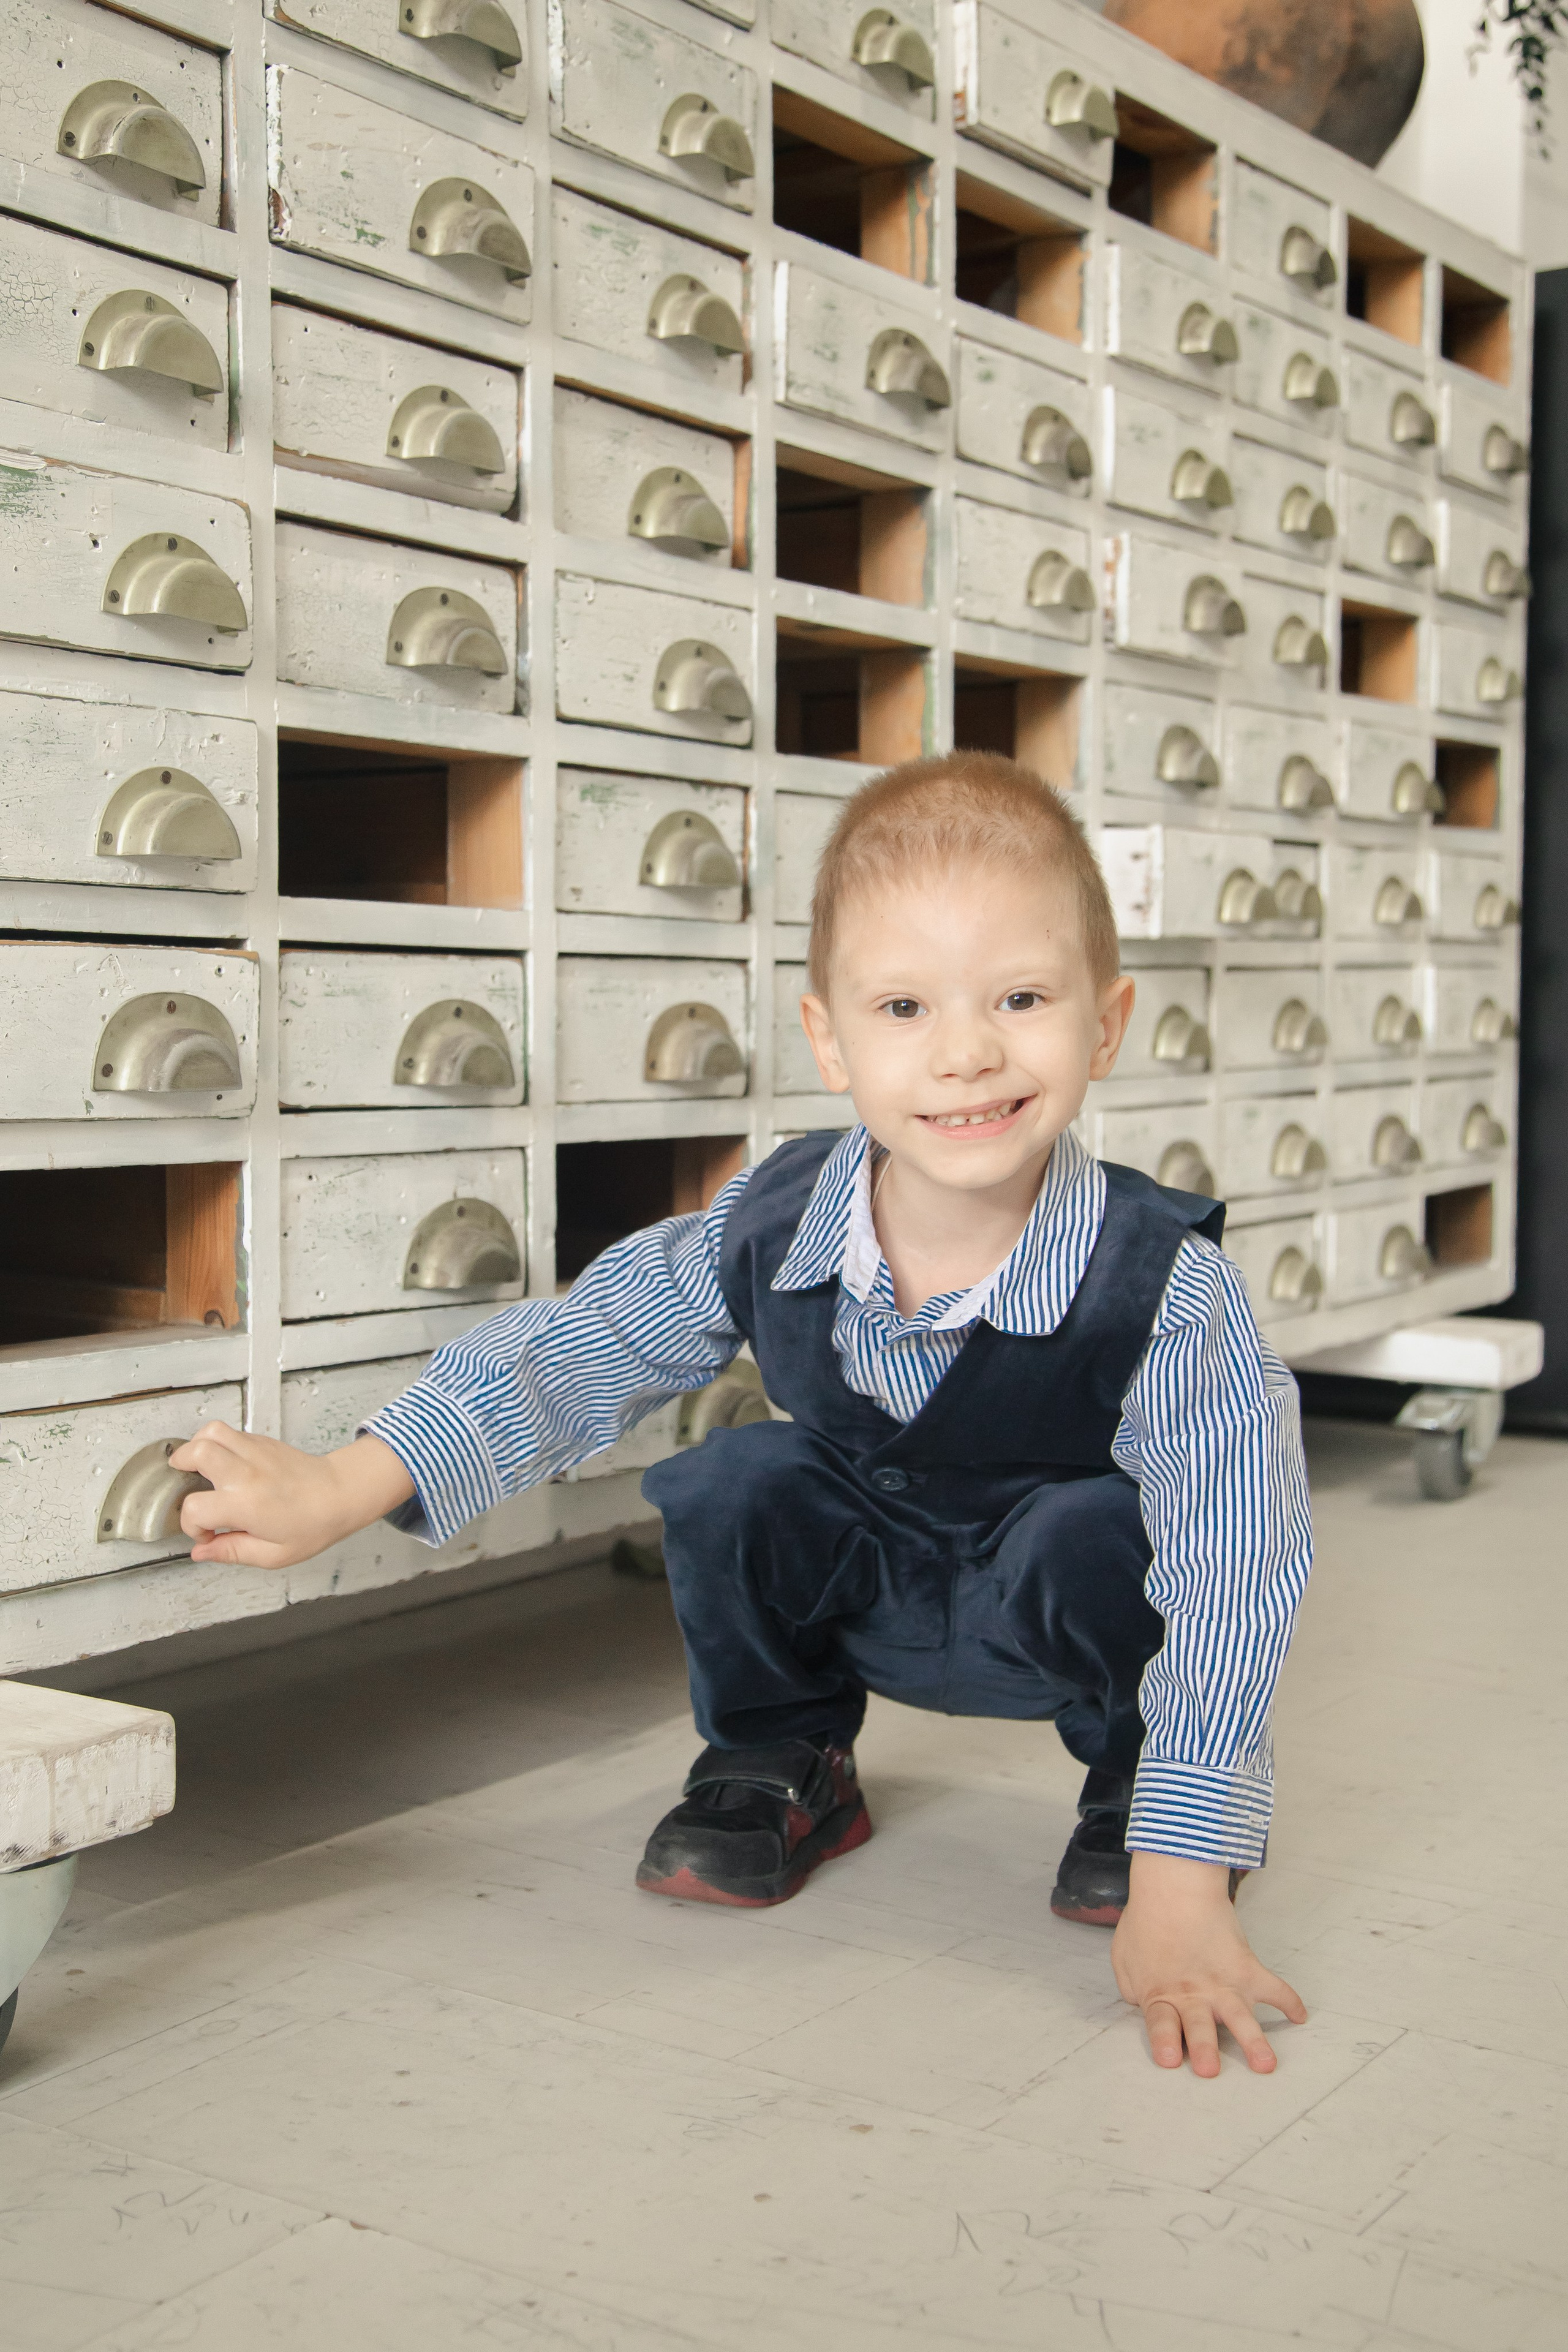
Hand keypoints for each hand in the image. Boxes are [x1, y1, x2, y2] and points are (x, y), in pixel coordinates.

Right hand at [168, 1425, 415, 1570]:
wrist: (341, 1494)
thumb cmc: (314, 1525)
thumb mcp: (273, 1554)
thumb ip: (231, 1552)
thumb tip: (201, 1551)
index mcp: (245, 1505)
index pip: (194, 1508)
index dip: (191, 1526)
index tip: (207, 1533)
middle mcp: (246, 1473)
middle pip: (195, 1453)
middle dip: (180, 1468)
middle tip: (185, 1484)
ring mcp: (255, 1452)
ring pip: (211, 1431)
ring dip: (196, 1446)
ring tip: (199, 1466)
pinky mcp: (263, 1442)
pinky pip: (231, 1432)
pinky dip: (219, 1443)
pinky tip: (226, 1464)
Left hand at [1112, 1850, 1306, 2076]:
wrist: (1174, 1884)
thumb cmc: (1145, 1919)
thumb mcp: (1124, 1957)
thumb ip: (1132, 1988)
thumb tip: (1143, 2004)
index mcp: (1161, 1993)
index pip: (1162, 2024)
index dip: (1165, 2042)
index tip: (1170, 2060)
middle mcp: (1193, 1994)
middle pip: (1199, 2026)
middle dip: (1205, 2049)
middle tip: (1210, 2069)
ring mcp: (1223, 1983)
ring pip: (1240, 2016)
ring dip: (1253, 2040)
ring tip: (1266, 2064)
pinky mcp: (1246, 1967)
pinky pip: (1273, 1987)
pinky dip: (1289, 2001)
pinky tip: (1300, 2017)